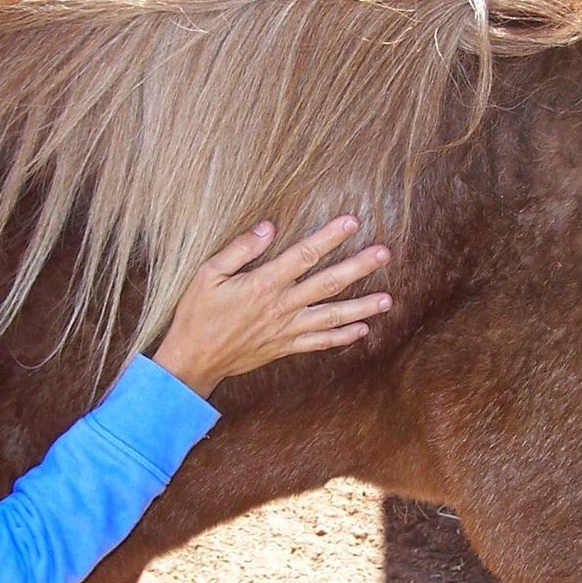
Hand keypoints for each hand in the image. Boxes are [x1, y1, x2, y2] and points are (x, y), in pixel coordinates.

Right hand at [150, 216, 393, 398]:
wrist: (193, 360)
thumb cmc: (197, 314)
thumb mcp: (208, 274)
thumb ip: (240, 249)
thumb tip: (269, 227)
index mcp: (263, 284)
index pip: (303, 256)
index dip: (329, 237)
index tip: (352, 222)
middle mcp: (281, 306)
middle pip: (328, 283)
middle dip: (358, 267)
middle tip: (385, 253)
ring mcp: (286, 329)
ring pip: (332, 315)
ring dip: (362, 307)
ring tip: (388, 299)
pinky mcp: (285, 347)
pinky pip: (320, 342)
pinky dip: (342, 337)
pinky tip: (363, 330)